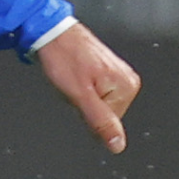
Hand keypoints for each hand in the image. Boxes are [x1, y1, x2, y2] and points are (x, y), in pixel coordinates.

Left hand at [36, 22, 140, 153]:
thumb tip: (118, 145)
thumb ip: (101, 122)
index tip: (81, 96)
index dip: (89, 116)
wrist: (51, 32)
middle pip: (106, 113)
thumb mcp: (80, 96)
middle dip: (86, 106)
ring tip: (75, 79)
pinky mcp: (107, 69)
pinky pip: (95, 91)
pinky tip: (75, 76)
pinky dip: (82, 88)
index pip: (110, 124)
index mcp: (127, 86)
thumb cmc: (63, 58)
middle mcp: (127, 78)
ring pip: (99, 103)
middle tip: (76, 87)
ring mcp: (117, 73)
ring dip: (83, 97)